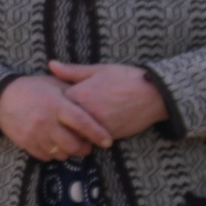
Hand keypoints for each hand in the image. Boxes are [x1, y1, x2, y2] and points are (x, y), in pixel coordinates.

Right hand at [0, 73, 114, 162]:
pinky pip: (46, 157)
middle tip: (88, 146)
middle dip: (84, 148)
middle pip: (73, 144)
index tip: (108, 141)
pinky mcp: (26, 143)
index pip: (82, 122)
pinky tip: (55, 146)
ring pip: (61, 153)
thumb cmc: (31, 88)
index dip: (97, 133)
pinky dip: (54, 154)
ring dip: (69, 152)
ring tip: (71, 146)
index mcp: (56, 104)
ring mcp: (35, 134)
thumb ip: (73, 91)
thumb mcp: (53, 84)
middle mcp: (46, 121)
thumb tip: (94, 98)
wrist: (0, 97)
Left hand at [47, 61, 168, 143]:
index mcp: (79, 93)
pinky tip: (89, 131)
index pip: (55, 104)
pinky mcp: (107, 136)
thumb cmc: (126, 78)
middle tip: (59, 118)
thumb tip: (51, 65)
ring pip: (75, 134)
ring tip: (74, 126)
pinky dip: (88, 137)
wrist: (154, 94)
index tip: (54, 102)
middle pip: (62, 122)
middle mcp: (85, 112)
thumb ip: (72, 71)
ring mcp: (96, 126)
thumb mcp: (98, 69)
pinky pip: (91, 140)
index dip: (54, 103)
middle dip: (60, 121)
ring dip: (73, 131)